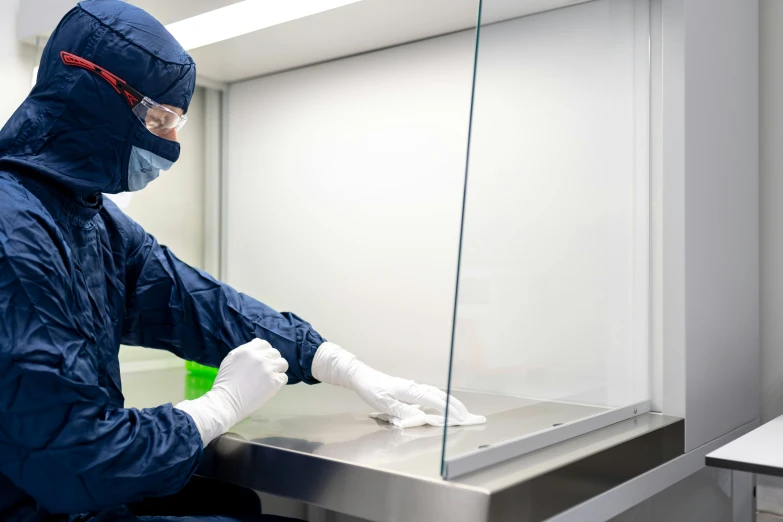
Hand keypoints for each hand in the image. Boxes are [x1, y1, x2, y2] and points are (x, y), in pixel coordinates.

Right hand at [176, 339, 287, 445]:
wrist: (226, 402)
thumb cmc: (224, 384)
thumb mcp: (230, 360)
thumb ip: (245, 353)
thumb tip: (257, 352)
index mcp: (247, 350)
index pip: (263, 344)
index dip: (264, 352)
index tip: (261, 360)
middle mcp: (259, 357)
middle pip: (275, 353)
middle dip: (271, 361)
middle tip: (264, 372)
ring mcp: (268, 368)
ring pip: (283, 363)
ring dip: (278, 370)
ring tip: (270, 378)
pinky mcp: (275, 381)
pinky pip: (284, 377)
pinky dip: (278, 382)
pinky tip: (269, 387)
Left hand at [312, 343, 484, 427]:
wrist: (363, 377)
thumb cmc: (372, 390)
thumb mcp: (385, 404)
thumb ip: (403, 412)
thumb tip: (421, 418)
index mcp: (411, 391)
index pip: (435, 401)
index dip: (449, 411)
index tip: (461, 418)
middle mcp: (415, 387)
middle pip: (441, 396)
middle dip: (456, 406)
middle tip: (468, 416)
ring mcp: (413, 387)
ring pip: (437, 395)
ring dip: (450, 403)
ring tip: (460, 412)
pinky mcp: (410, 389)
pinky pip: (430, 395)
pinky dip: (441, 401)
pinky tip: (442, 406)